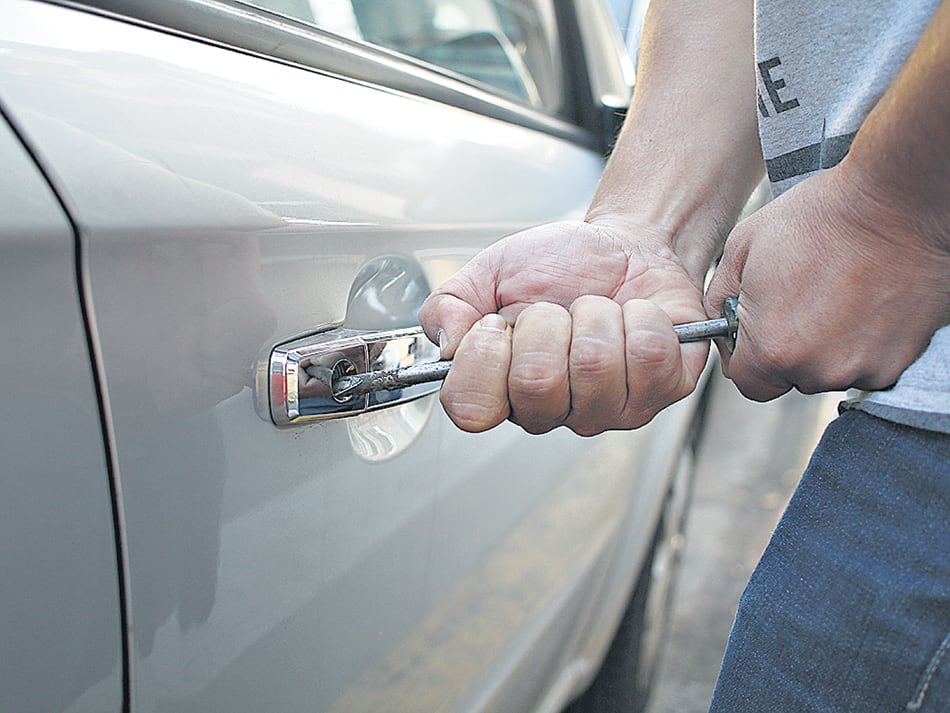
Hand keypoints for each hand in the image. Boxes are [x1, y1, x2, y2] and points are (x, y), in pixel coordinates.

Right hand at [418, 220, 709, 434]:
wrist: (624, 248)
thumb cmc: (559, 268)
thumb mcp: (489, 274)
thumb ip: (448, 306)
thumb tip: (449, 344)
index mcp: (505, 391)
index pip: (473, 410)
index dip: (483, 357)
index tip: (498, 321)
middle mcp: (556, 412)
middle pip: (537, 384)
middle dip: (547, 322)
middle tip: (557, 311)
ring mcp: (611, 410)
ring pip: (595, 367)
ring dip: (595, 315)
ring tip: (598, 311)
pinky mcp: (663, 391)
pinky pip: (647, 354)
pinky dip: (640, 315)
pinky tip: (633, 316)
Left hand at [706, 165, 949, 401]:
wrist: (895, 202)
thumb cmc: (820, 218)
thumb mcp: (742, 248)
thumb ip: (719, 298)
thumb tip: (719, 323)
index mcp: (774, 350)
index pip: (748, 383)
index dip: (747, 359)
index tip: (756, 333)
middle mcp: (819, 370)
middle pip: (791, 378)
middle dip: (789, 350)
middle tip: (800, 304)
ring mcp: (863, 368)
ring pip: (830, 372)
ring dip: (827, 347)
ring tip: (834, 297)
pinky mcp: (900, 360)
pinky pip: (869, 365)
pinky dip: (864, 343)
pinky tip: (863, 304)